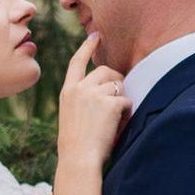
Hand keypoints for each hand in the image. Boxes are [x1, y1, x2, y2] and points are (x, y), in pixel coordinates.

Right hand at [56, 30, 128, 170]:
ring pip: (118, 85)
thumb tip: (107, 89)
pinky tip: (120, 124)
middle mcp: (80, 88)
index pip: (77, 62)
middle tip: (121, 93)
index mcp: (68, 91)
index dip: (87, 47)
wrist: (78, 158)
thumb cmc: (76, 144)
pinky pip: (126, 101)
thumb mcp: (71, 115)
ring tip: (117, 116)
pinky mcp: (109, 103)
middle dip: (116, 78)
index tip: (95, 36)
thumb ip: (83, 99)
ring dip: (122, 99)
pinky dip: (127, 112)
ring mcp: (94, 94)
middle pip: (105, 71)